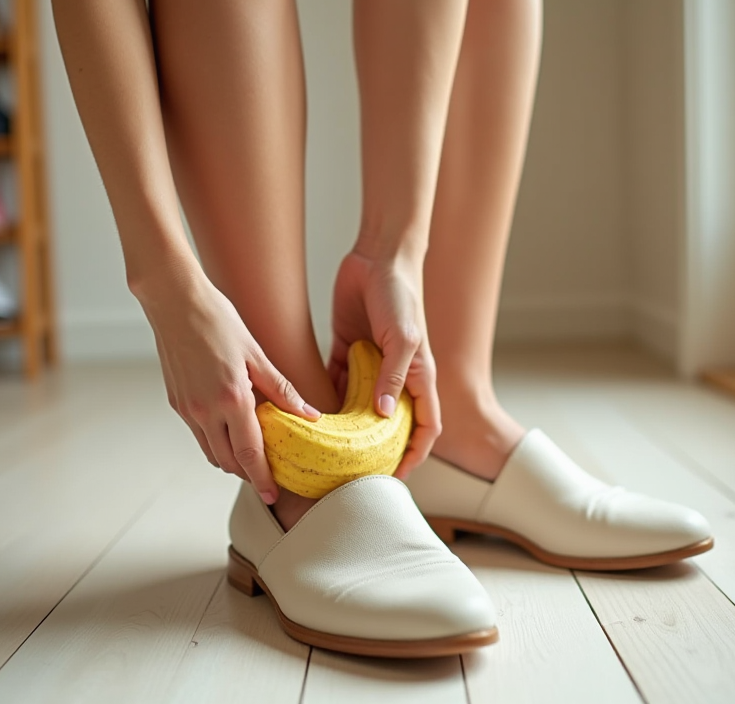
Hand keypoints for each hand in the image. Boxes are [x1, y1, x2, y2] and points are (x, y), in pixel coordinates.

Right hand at [137, 265, 319, 503]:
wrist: (174, 301)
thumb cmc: (218, 320)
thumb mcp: (257, 354)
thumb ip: (282, 390)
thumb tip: (310, 415)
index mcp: (231, 398)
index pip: (250, 453)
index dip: (262, 479)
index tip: (273, 497)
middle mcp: (205, 410)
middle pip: (229, 461)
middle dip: (249, 473)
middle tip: (269, 475)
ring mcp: (187, 409)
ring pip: (211, 452)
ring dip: (232, 460)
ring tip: (253, 454)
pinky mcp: (176, 403)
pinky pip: (199, 435)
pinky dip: (216, 442)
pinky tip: (231, 430)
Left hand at [328, 250, 441, 478]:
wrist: (377, 257)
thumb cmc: (401, 294)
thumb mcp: (403, 337)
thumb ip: (395, 376)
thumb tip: (384, 417)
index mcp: (419, 375)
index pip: (425, 426)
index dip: (415, 454)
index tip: (396, 477)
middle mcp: (395, 375)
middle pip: (390, 424)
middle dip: (377, 449)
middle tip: (354, 472)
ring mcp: (370, 365)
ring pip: (359, 408)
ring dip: (346, 428)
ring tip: (326, 451)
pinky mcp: (345, 350)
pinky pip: (335, 383)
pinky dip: (325, 400)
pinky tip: (308, 416)